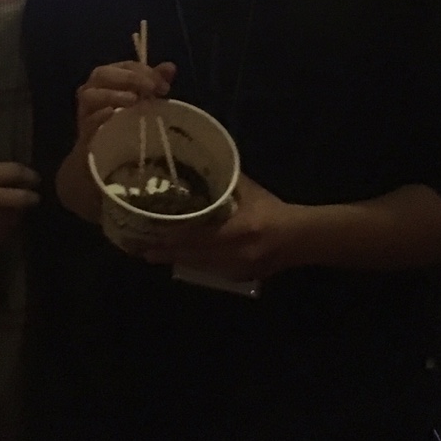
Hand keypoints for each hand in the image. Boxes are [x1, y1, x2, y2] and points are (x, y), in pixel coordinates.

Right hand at [0, 162, 40, 243]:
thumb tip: (12, 179)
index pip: (12, 172)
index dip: (29, 176)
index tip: (36, 179)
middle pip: (18, 198)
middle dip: (31, 199)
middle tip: (36, 198)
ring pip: (11, 219)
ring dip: (18, 216)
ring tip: (18, 212)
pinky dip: (5, 229)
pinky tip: (4, 225)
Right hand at [75, 61, 176, 149]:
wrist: (103, 152)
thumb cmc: (122, 119)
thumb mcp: (141, 98)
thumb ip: (153, 81)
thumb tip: (171, 67)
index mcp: (108, 76)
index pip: (126, 66)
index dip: (146, 71)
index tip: (164, 87)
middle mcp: (92, 88)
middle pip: (104, 74)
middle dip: (130, 78)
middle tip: (151, 89)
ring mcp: (85, 109)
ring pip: (92, 95)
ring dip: (113, 95)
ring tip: (134, 100)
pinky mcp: (84, 130)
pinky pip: (89, 120)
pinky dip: (101, 116)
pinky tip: (114, 116)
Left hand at [142, 174, 301, 280]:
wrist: (300, 238)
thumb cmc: (273, 210)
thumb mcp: (250, 191)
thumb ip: (226, 180)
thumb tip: (204, 163)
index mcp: (239, 230)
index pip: (197, 238)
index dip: (171, 240)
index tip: (149, 237)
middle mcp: (236, 254)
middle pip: (193, 256)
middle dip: (165, 253)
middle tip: (140, 249)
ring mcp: (238, 269)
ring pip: (199, 266)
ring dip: (176, 260)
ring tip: (152, 255)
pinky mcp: (240, 278)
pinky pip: (210, 272)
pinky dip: (193, 264)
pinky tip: (180, 259)